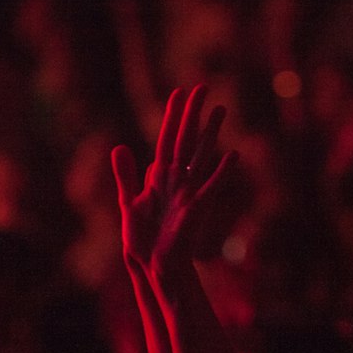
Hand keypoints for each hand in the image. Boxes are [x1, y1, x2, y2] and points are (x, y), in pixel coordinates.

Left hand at [111, 86, 236, 278]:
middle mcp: (178, 179)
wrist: (152, 265)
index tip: (179, 92)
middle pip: (186, 139)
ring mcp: (189, 192)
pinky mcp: (197, 209)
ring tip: (221, 109)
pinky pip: (211, 186)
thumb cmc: (143, 238)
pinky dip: (222, 171)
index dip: (173, 116)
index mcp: (160, 176)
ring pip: (201, 155)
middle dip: (193, 114)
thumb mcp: (128, 202)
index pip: (168, 139)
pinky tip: (233, 155)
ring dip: (210, 132)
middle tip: (202, 87)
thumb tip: (119, 147)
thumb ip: (125, 175)